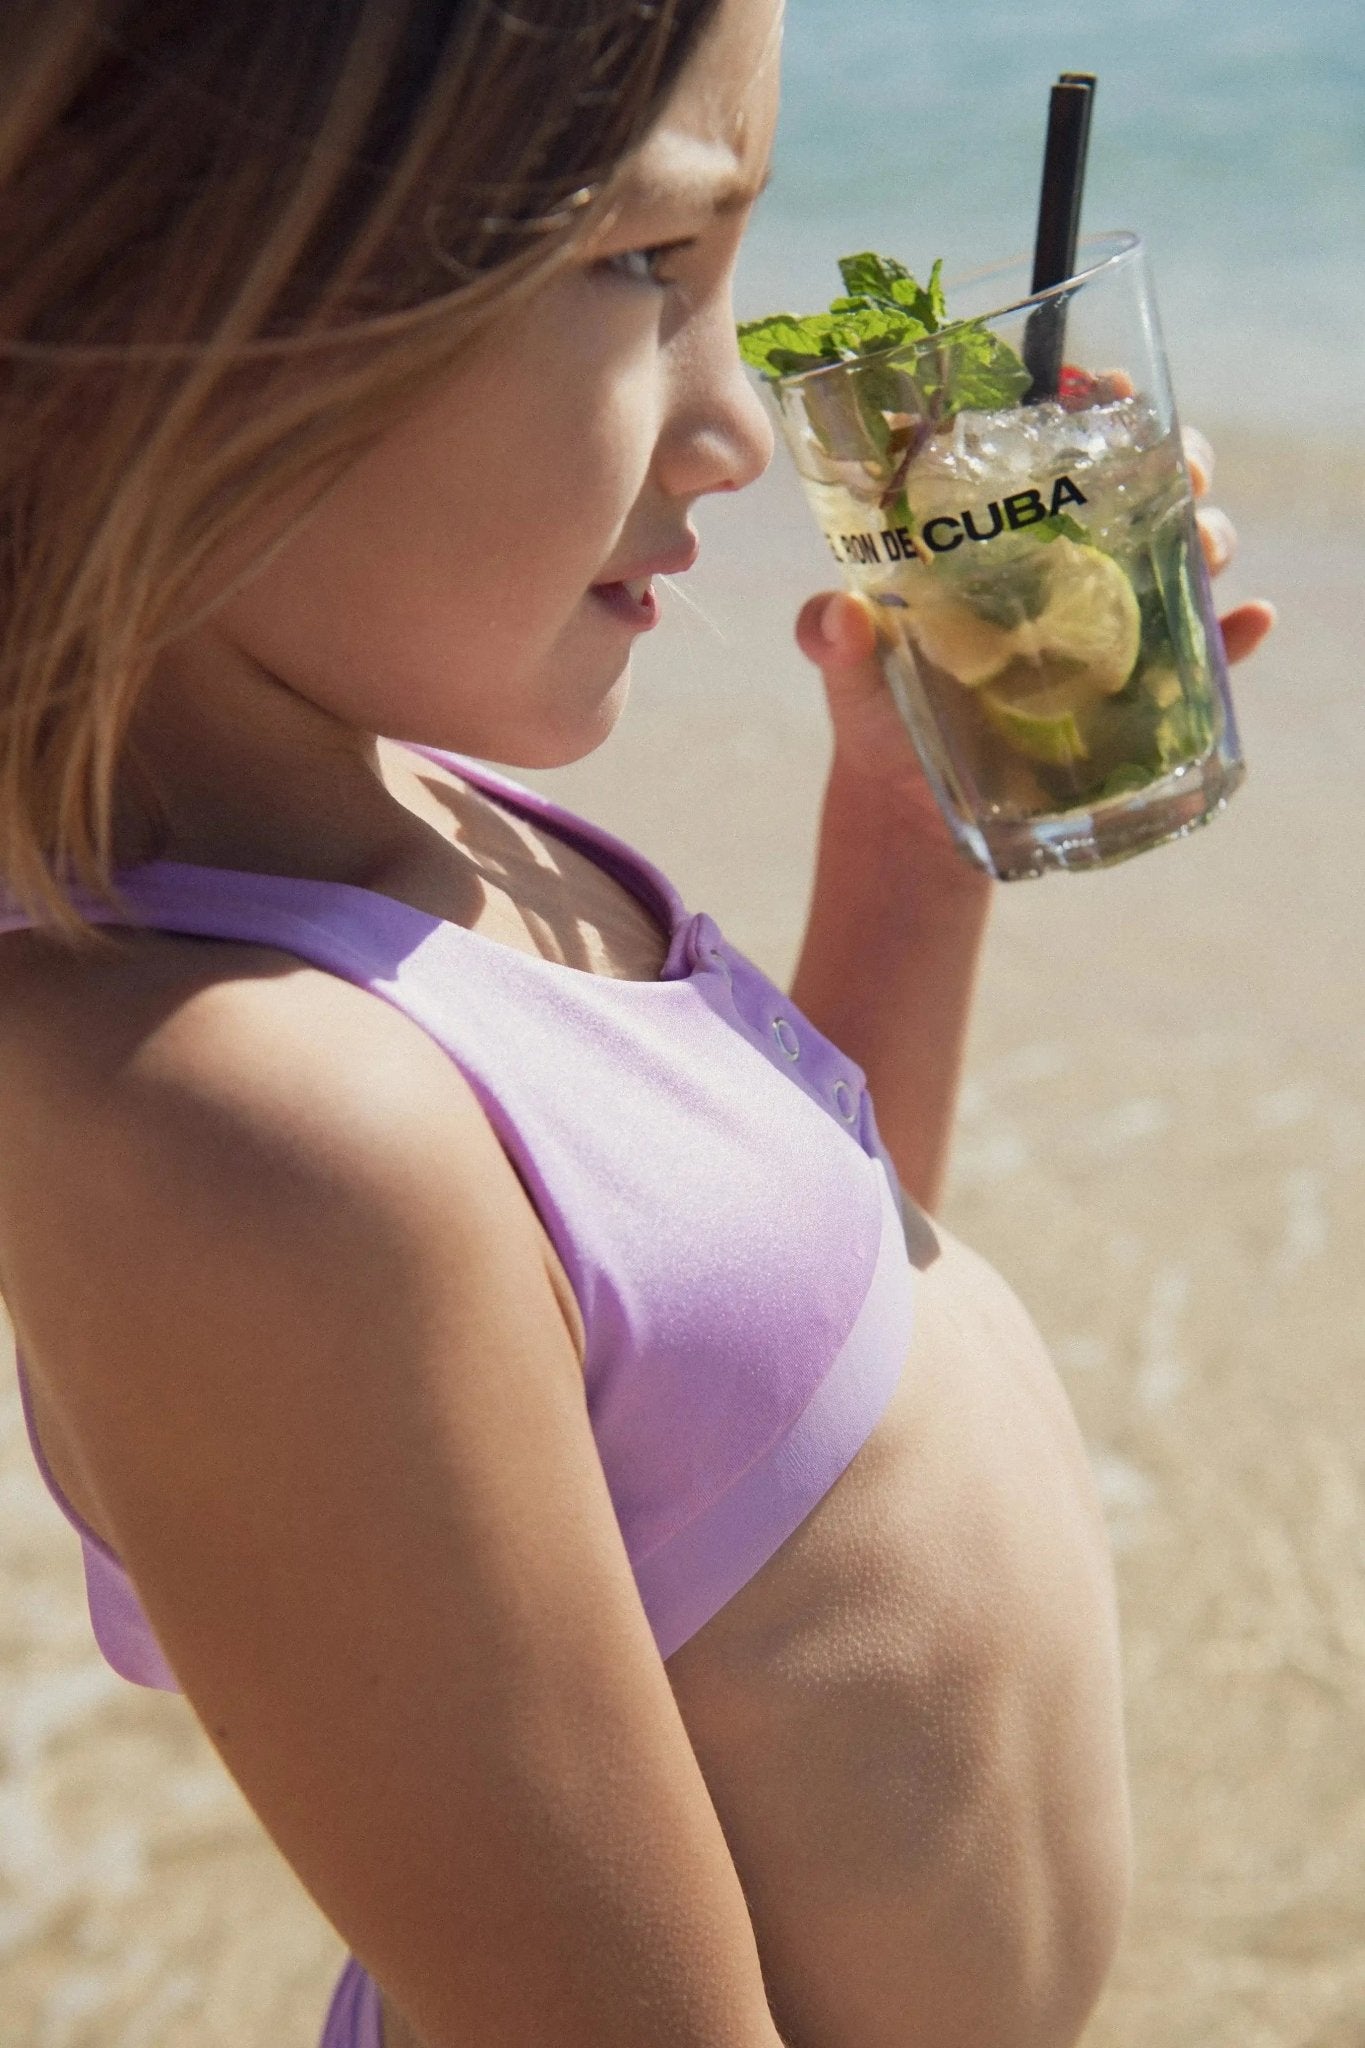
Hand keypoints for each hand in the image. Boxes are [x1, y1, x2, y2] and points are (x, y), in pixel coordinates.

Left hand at [797, 424, 1275, 849]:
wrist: (912, 804)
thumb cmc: (878, 709)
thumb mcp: (846, 669)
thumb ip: (830, 636)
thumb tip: (839, 620)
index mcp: (998, 530)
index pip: (1053, 442)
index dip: (1087, 401)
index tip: (1104, 387)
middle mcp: (1066, 562)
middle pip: (1141, 482)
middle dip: (1176, 459)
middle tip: (1182, 469)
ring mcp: (1110, 623)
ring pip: (1184, 553)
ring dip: (1210, 537)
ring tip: (1207, 548)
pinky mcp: (1137, 691)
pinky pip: (1204, 655)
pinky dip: (1235, 637)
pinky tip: (1249, 625)